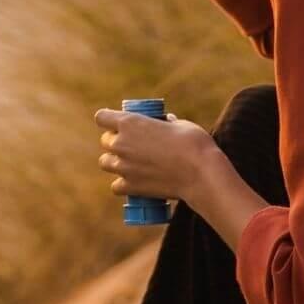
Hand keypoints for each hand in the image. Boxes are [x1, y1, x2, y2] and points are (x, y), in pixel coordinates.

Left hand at [94, 106, 217, 205]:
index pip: (101, 117)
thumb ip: (167, 123)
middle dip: (115, 142)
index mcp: (129, 123)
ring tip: (131, 164)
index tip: (118, 124)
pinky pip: (116, 186)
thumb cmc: (194, 144)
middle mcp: (121, 144)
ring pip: (105, 163)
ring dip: (115, 162)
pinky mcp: (130, 186)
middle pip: (105, 141)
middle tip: (132, 145)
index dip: (108, 120)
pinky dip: (123, 185)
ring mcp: (123, 167)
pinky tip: (134, 183)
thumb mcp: (180, 125)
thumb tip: (166, 121)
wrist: (201, 174)